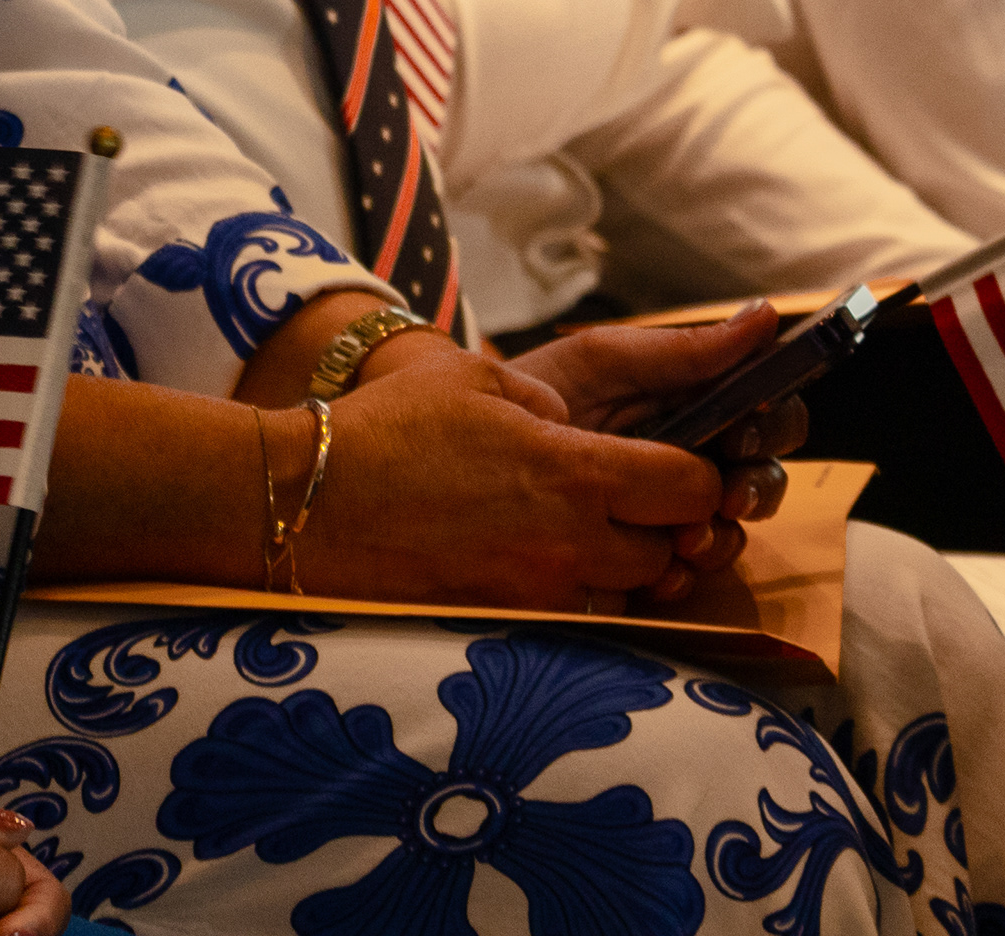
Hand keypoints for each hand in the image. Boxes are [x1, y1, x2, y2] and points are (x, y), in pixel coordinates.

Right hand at [298, 329, 758, 611]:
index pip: (692, 488)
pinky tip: (528, 567)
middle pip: (669, 551)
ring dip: (614, 569)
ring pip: (623, 595)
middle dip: (659, 528)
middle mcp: (569, 544)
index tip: (673, 467)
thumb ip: (547, 399)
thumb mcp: (477, 376)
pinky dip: (567, 598)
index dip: (694, 476)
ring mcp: (538, 596)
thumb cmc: (388, 429)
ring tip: (566, 536)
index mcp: (574, 471)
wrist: (309, 503)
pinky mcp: (505, 628)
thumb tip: (575, 424)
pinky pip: (571, 621)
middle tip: (619, 503)